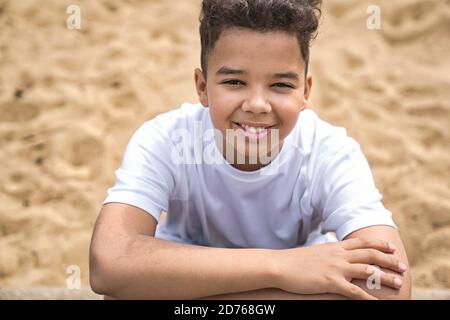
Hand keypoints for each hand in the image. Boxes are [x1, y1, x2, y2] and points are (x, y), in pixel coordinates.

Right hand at [272, 238, 407, 299]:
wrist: (280, 265)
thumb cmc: (294, 261)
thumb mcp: (315, 253)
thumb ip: (328, 253)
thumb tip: (335, 255)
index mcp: (335, 247)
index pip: (362, 242)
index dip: (379, 244)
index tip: (391, 247)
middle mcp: (339, 255)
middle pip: (370, 254)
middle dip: (389, 260)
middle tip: (402, 266)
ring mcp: (336, 268)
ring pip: (368, 270)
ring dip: (386, 277)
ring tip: (398, 284)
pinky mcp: (331, 282)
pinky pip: (355, 291)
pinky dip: (369, 298)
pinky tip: (378, 303)